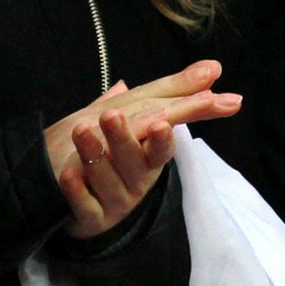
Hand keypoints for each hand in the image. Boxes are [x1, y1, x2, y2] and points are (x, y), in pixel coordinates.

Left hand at [44, 61, 242, 238]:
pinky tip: (70, 174)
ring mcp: (115, 200)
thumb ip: (176, 92)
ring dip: (94, 155)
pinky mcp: (92, 218)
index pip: (163, 144)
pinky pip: (86, 206)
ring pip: (108, 180)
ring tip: (80, 131)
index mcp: (151, 154)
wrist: (70, 189)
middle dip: (123, 137)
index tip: (162, 123)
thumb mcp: (140, 112)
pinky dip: (78, 191)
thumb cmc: (113, 143)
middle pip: (134, 160)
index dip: (163, 137)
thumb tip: (214, 67)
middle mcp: (138, 178)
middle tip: (111, 115)